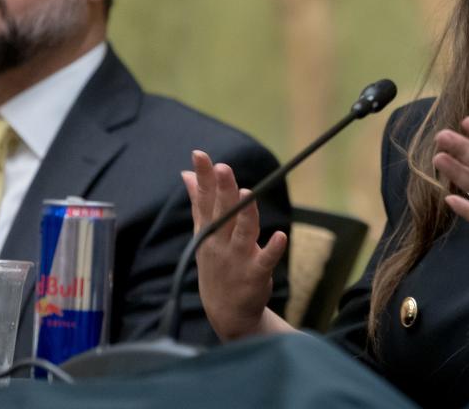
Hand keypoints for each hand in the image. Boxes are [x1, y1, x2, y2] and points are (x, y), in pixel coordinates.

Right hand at [182, 150, 287, 340]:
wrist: (226, 313)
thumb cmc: (216, 266)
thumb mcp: (202, 236)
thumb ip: (198, 203)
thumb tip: (186, 174)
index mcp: (208, 231)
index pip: (205, 199)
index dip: (203, 177)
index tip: (199, 154)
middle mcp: (219, 243)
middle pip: (222, 212)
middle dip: (223, 189)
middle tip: (224, 167)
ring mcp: (237, 259)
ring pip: (242, 233)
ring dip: (245, 214)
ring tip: (246, 193)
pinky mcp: (255, 275)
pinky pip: (265, 260)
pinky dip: (273, 249)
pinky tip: (281, 236)